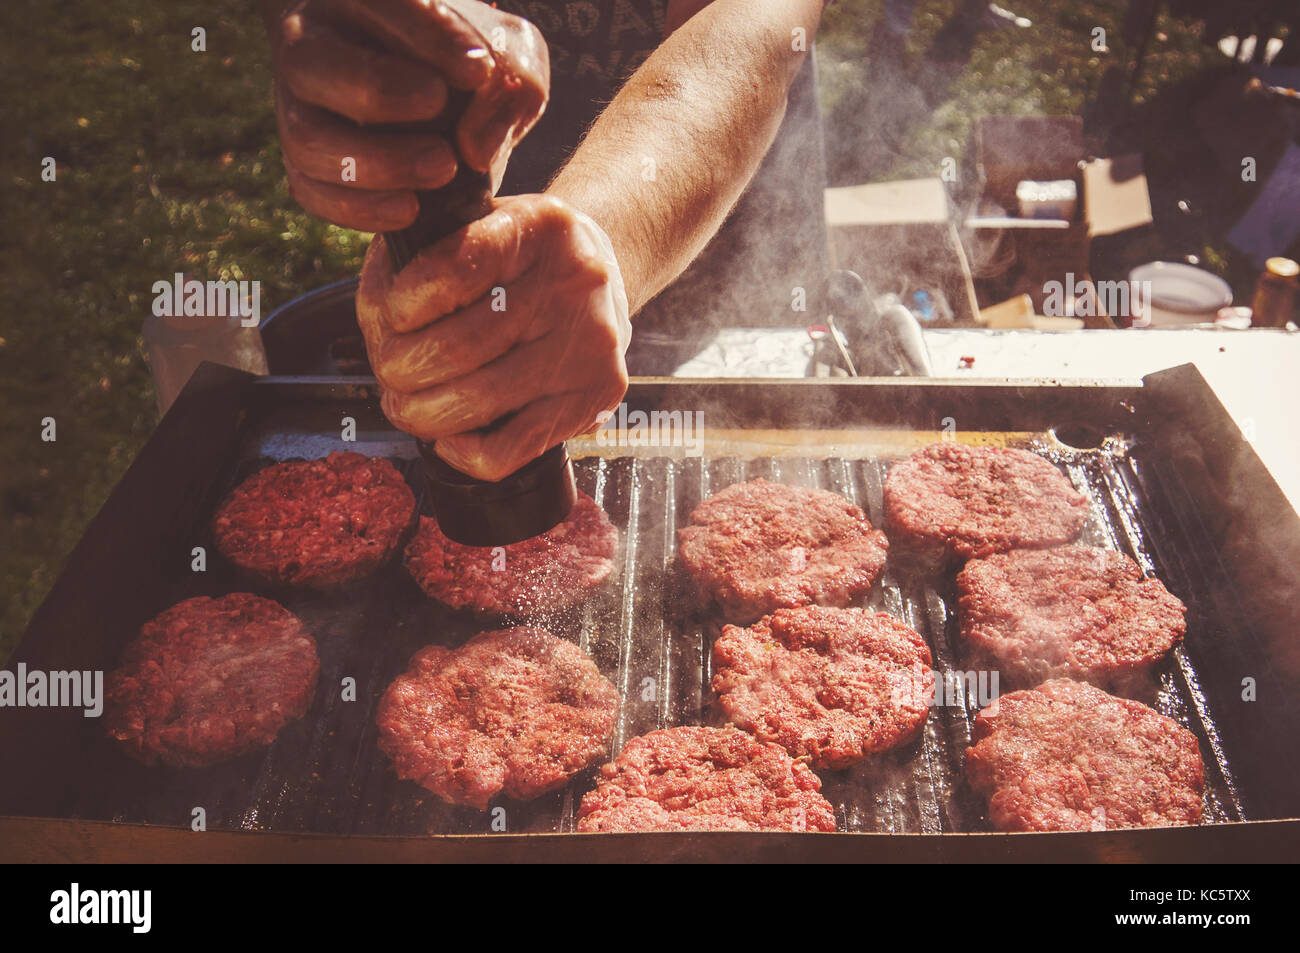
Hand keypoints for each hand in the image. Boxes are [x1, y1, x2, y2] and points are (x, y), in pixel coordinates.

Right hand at [270, 0, 547, 230]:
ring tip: (442, 167)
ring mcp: (297, 108)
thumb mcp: (509, 53)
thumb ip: (513, 78)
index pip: (376, 2)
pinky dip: (359, 208)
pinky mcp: (304, 164)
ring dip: (376, 162)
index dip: (426, 36)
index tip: (477, 71)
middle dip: (378, 93)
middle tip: (440, 109)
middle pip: (309, 64)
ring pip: (306, 137)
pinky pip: (310, 190)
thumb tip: (474, 144)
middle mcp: (311, 47)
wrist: (447, 106)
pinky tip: (410, 209)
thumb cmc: (474, 64)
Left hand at [357, 194, 631, 480]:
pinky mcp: (596, 395)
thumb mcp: (478, 223)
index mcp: (541, 226)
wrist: (602, 274)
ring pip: (476, 401)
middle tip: (389, 370)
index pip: (450, 271)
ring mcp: (592, 344)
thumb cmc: (520, 257)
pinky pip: (509, 450)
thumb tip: (380, 323)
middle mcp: (576, 282)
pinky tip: (451, 435)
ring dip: (420, 412)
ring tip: (407, 402)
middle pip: (456, 348)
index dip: (399, 305)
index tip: (391, 317)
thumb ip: (419, 258)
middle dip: (399, 368)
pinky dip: (463, 452)